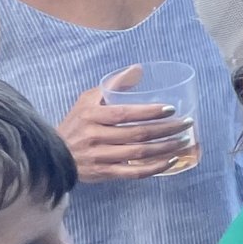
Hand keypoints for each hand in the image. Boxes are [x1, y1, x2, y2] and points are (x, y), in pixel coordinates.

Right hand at [56, 67, 192, 181]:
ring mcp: (100, 157)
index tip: (171, 108)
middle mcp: (95, 136)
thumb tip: (138, 70)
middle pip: (137, 134)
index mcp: (91, 116)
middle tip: (187, 123)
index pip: (124, 113)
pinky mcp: (105, 173)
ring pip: (139, 153)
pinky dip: (156, 167)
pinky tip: (172, 160)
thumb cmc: (77, 123)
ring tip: (185, 140)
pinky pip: (135, 172)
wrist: (55, 154)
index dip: (150, 112)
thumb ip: (113, 85)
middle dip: (167, 129)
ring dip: (166, 147)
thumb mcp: (88, 101)